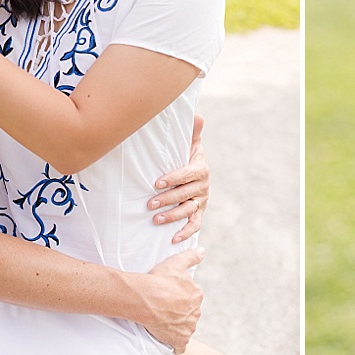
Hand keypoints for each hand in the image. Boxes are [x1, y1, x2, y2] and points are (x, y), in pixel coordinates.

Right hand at [141, 247, 204, 351]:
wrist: (145, 298)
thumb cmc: (159, 279)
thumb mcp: (177, 263)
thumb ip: (191, 257)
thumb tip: (203, 251)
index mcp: (197, 295)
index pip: (192, 298)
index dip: (181, 298)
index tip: (171, 298)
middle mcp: (196, 312)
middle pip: (190, 313)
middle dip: (181, 312)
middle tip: (166, 310)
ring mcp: (188, 327)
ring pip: (186, 328)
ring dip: (179, 327)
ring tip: (164, 323)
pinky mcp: (179, 340)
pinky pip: (180, 346)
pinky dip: (177, 345)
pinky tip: (171, 343)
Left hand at [151, 115, 208, 242]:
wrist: (194, 171)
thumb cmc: (186, 155)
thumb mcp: (190, 144)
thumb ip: (192, 132)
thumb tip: (199, 116)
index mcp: (201, 168)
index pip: (188, 174)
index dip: (174, 179)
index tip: (157, 183)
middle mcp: (203, 186)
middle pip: (186, 194)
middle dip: (168, 199)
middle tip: (150, 203)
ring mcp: (201, 200)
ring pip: (188, 210)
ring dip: (173, 215)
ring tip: (156, 219)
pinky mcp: (198, 212)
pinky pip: (195, 224)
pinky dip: (186, 232)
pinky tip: (173, 238)